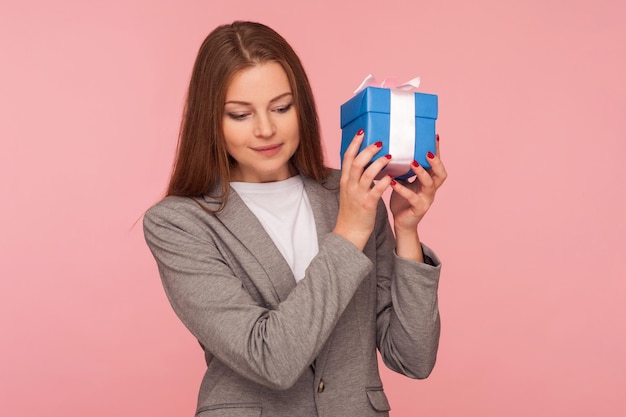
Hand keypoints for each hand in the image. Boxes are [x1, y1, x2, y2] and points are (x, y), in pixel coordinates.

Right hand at [333, 130, 392, 249]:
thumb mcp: (350, 191)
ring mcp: (358, 195)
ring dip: (378, 163)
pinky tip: (392, 176)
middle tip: (380, 142)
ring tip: (390, 156)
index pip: (347, 157)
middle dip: (368, 150)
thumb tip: (366, 164)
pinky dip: (384, 182)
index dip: (354, 144)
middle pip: (356, 162)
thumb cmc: (352, 212)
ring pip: (366, 174)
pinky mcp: (367, 205)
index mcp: (345, 180)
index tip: (362, 132)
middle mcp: (350, 185)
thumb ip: (357, 178)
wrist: (349, 232)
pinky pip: (376, 190)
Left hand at [389, 134, 446, 232]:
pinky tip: (393, 182)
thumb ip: (403, 169)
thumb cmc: (403, 200)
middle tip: (427, 151)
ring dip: (421, 172)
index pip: (436, 163)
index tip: (434, 136)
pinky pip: (412, 197)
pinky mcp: (418, 208)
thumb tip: (393, 150)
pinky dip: (402, 189)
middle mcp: (431, 189)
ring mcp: (426, 199)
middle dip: (436, 161)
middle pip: (441, 173)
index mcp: (429, 180)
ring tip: (412, 163)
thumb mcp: (404, 181)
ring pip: (429, 184)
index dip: (437, 150)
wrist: (402, 222)